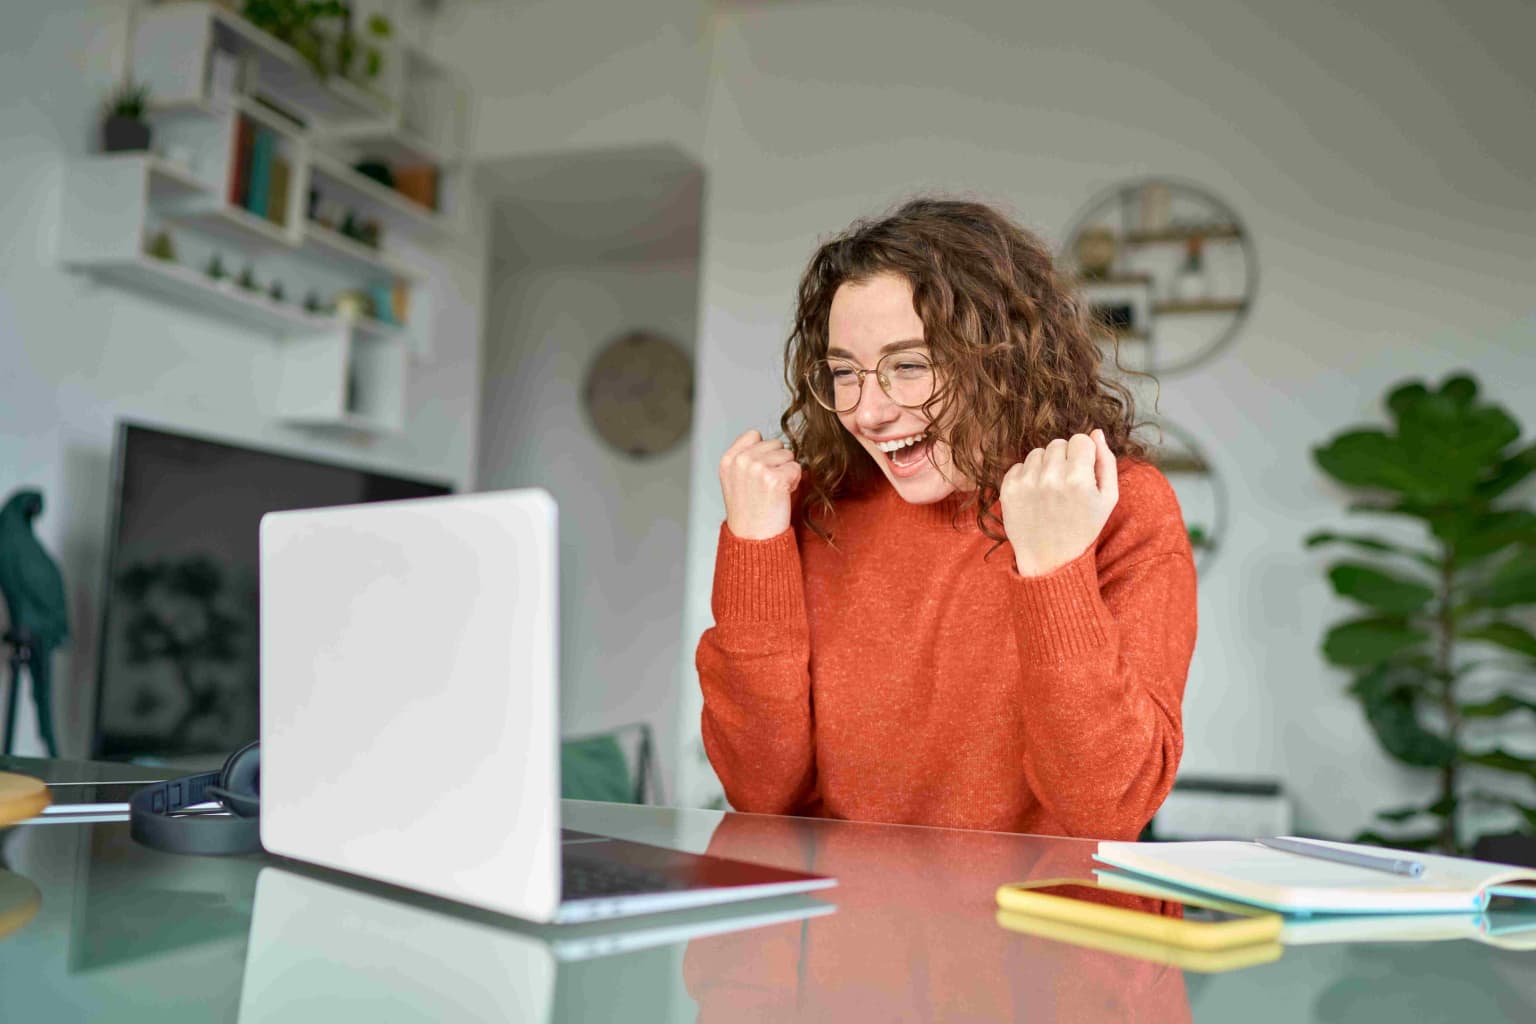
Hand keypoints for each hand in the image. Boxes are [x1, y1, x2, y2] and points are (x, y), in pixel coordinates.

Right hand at [719, 430, 802, 539]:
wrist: (753, 539)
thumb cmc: (749, 512)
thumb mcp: (736, 480)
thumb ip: (747, 458)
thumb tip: (773, 443)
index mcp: (729, 459)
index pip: (754, 435)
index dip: (764, 451)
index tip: (760, 472)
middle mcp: (741, 461)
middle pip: (775, 443)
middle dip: (778, 461)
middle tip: (768, 485)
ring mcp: (757, 468)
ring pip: (789, 454)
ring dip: (787, 472)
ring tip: (774, 491)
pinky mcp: (775, 478)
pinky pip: (797, 468)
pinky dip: (795, 482)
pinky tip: (782, 496)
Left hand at [1001, 429, 1118, 575]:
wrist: (1050, 560)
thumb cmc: (1083, 528)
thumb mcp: (1107, 499)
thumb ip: (1106, 461)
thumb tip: (1096, 432)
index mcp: (1078, 478)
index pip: (1080, 439)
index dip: (1083, 455)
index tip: (1083, 474)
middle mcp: (1050, 477)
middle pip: (1057, 443)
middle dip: (1064, 459)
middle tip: (1066, 486)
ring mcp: (1026, 483)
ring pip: (1037, 452)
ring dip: (1045, 466)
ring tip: (1051, 492)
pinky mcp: (1008, 489)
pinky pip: (1019, 465)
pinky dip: (1027, 476)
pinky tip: (1035, 497)